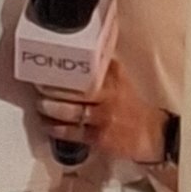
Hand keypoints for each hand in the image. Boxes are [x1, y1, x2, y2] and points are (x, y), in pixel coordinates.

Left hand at [37, 56, 168, 162]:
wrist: (151, 134)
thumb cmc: (133, 107)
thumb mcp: (123, 83)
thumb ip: (105, 70)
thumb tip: (86, 52)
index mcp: (115, 82)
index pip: (91, 70)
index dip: (70, 70)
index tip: (52, 67)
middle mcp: (110, 98)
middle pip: (79, 92)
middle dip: (56, 90)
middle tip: (39, 87)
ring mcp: (104, 119)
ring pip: (73, 113)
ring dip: (52, 110)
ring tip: (40, 106)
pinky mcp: (100, 139)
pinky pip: (74, 133)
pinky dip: (58, 130)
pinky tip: (47, 126)